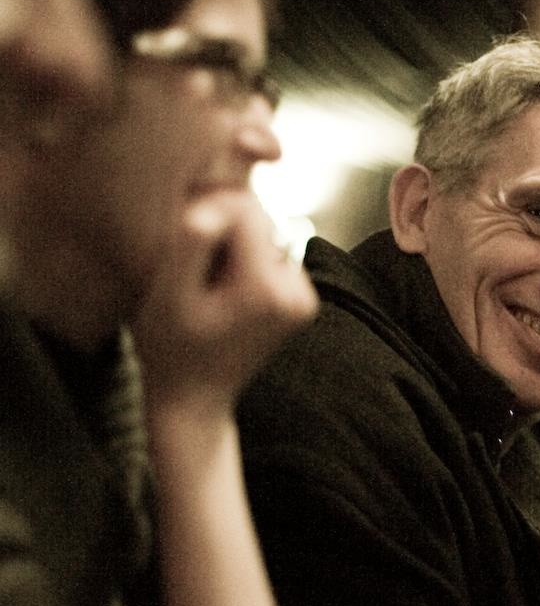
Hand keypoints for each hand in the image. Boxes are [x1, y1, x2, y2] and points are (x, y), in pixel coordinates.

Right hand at [134, 190, 316, 415]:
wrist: (193, 400)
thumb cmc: (170, 349)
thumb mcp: (169, 295)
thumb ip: (192, 244)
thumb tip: (217, 205)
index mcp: (266, 288)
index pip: (245, 210)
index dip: (207, 212)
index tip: (181, 242)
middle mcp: (298, 292)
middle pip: (260, 219)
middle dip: (222, 230)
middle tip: (192, 270)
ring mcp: (304, 297)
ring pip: (265, 233)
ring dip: (232, 244)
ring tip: (205, 284)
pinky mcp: (301, 299)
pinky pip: (270, 254)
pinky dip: (244, 260)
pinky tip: (222, 290)